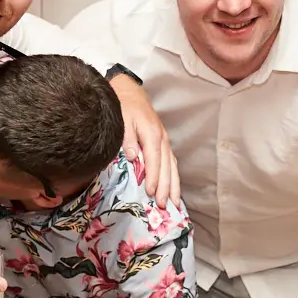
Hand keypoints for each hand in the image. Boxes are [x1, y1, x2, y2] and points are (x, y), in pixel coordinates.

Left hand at [111, 76, 179, 206]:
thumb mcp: (122, 118)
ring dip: (174, 185)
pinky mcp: (164, 143)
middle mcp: (162, 139)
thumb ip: (127, 138)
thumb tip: (133, 156)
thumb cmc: (124, 106)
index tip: (151, 192)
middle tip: (164, 205)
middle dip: (166, 187)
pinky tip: (174, 189)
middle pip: (166, 166)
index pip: (154, 160)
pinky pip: (171, 163)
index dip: (154, 177)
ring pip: (172, 166)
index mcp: (152, 134)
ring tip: (175, 203)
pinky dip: (174, 177)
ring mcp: (165, 141)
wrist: (130, 92)